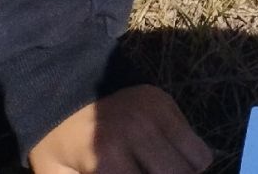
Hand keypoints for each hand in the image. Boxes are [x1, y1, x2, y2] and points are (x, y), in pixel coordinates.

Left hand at [29, 87, 210, 173]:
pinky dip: (190, 160)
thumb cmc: (59, 145)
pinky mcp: (168, 103)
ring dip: (183, 173)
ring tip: (162, 172)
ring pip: (198, 162)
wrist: (64, 92)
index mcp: (108, 158)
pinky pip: (198, 144)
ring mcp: (157, 114)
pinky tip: (169, 160)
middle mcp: (139, 133)